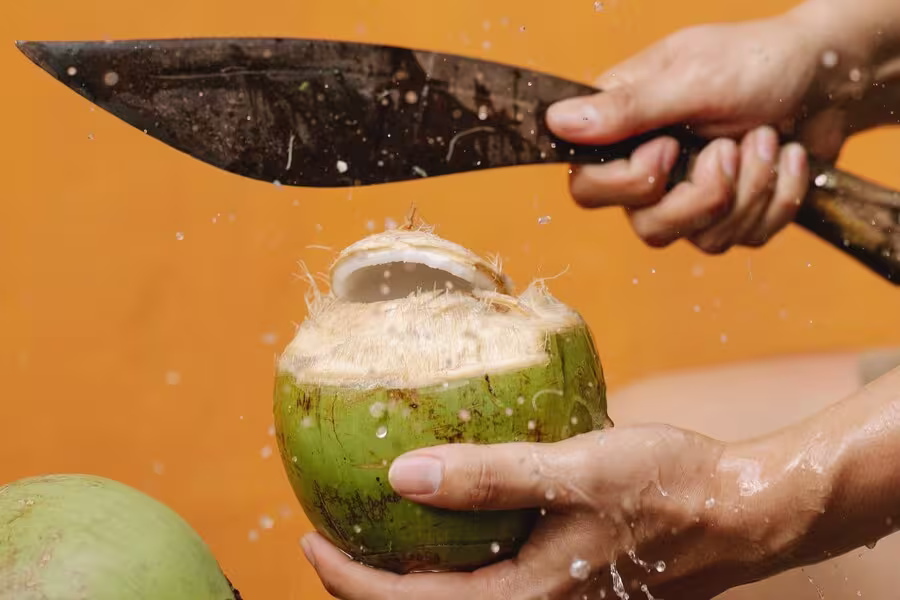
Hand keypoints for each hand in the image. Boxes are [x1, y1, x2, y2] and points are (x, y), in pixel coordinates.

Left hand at [300, 425, 803, 599]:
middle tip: (331, 537)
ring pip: (461, 595)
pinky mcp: (569, 579)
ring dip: (411, 571)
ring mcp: (555, 598)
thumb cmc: (665, 489)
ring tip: (375, 529)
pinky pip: (492, 577)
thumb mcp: (573, 471)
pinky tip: (451, 517)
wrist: (740, 512)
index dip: (353, 580)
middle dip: (370, 583)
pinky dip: (455, 556)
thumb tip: (403, 474)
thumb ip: (490, 475)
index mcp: (528, 597)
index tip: (310, 540)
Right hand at [546, 2, 880, 252]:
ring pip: (700, 239)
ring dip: (751, 190)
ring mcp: (691, 195)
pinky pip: (744, 238)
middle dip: (704, 196)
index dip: (629, 184)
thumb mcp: (692, 78)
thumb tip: (557, 122)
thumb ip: (627, 108)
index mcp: (624, 127)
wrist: (832, 78)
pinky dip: (778, 198)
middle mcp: (649, 167)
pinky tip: (790, 157)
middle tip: (731, 150)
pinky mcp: (732, 214)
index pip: (587, 188)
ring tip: (769, 139)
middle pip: (646, 228)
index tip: (670, 148)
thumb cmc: (759, 62)